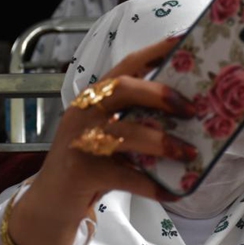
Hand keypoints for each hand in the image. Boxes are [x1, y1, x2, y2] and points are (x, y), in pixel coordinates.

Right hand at [8, 37, 197, 244]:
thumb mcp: (111, 134)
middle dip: (160, 94)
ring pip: (125, 133)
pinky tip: (174, 191)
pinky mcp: (82, 173)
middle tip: (192, 110)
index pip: (127, 65)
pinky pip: (125, 176)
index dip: (156, 51)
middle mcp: (84, 112)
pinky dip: (152, 185)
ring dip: (163, 143)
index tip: (184, 42)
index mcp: (95, 97)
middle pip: (122, 89)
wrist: (51, 203)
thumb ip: (137, 120)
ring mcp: (80, 141)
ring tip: (189, 153)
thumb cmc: (91, 164)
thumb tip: (191, 115)